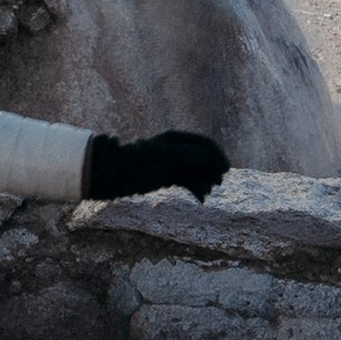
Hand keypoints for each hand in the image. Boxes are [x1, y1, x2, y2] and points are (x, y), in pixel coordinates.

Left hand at [82, 130, 229, 202]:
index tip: (224, 170)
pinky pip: (190, 182)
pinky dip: (197, 190)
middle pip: (204, 159)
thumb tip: (210, 157)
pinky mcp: (169, 178)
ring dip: (205, 182)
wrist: (116, 175)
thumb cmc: (137, 163)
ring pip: (199, 173)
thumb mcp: (163, 157)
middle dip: (212, 171)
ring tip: (204, 193)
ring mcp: (174, 164)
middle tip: (215, 184)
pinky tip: (200, 199)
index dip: (217, 156)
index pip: (205, 145)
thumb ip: (187, 155)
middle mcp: (177, 150)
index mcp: (176, 139)